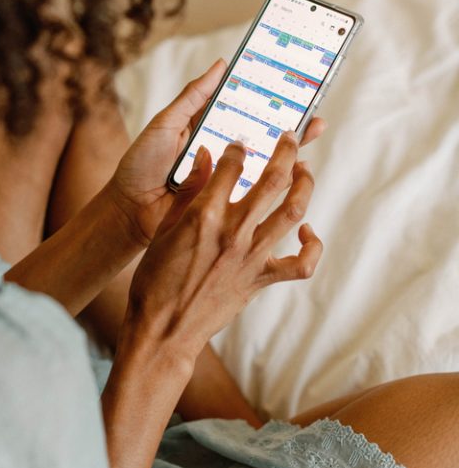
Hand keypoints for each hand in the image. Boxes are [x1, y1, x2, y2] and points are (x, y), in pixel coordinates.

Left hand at [106, 60, 324, 246]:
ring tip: (313, 129)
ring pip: (264, 156)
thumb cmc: (141, 165)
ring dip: (289, 144)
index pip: (241, 106)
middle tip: (312, 103)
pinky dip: (277, 176)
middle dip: (287, 118)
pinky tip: (296, 165)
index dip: (264, 94)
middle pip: (260, 130)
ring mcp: (227, 174)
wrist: (129, 211)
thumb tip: (222, 65)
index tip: (289, 78)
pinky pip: (256, 186)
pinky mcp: (228, 198)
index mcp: (207, 126)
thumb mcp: (166, 124)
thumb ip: (193, 97)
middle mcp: (221, 149)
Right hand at [120, 132, 322, 369]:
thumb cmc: (156, 279)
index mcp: (204, 215)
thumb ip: (188, 192)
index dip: (239, 147)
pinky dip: (312, 246)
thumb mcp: (164, 229)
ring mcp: (251, 256)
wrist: (164, 329)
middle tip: (290, 138)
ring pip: (294, 210)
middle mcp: (233, 231)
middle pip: (274, 179)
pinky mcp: (261, 280)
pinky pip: (302, 264)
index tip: (242, 143)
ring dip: (304, 184)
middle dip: (287, 150)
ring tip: (304, 170)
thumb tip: (205, 158)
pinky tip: (306, 232)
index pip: (232, 164)